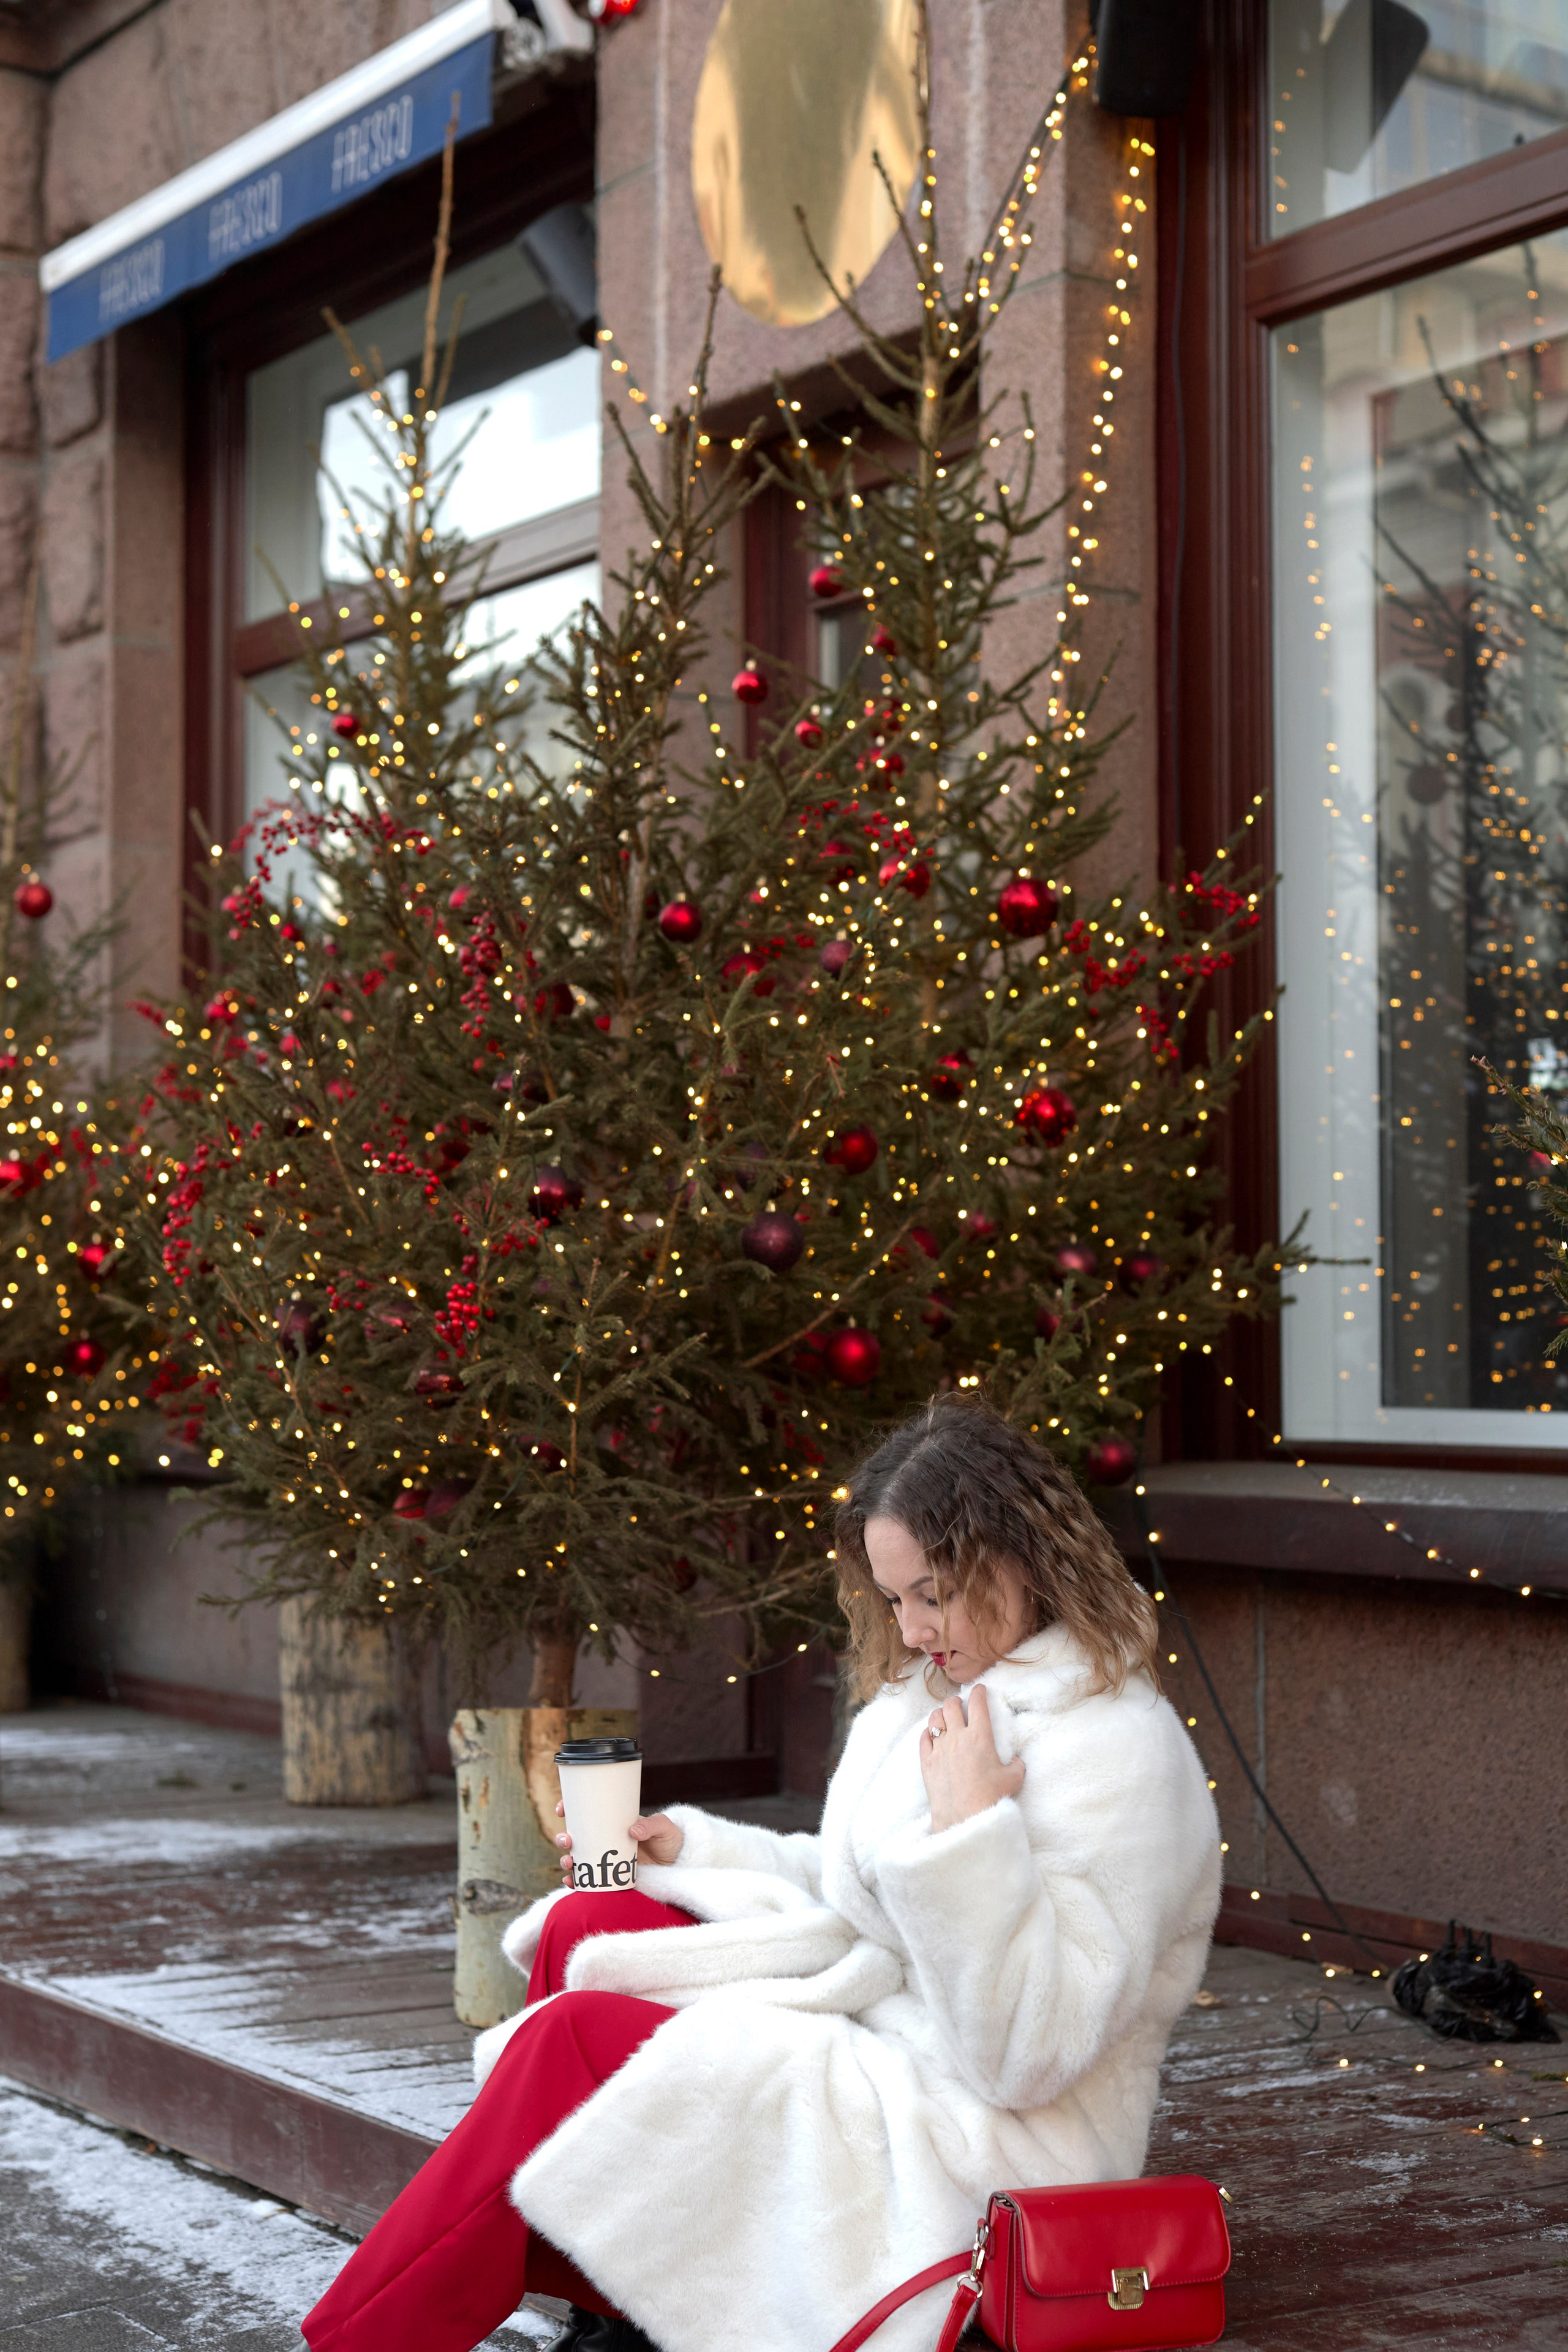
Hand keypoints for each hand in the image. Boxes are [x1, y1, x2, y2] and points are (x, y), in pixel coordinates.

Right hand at [554, 1803, 684, 1884]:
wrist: (677, 1866)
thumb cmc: (670, 1841)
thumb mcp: (664, 1828)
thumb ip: (652, 1825)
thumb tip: (632, 1830)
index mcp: (613, 1824)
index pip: (586, 1813)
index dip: (569, 1809)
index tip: (562, 1808)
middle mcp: (604, 1842)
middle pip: (575, 1838)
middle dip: (563, 1838)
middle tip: (567, 1840)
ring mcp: (605, 1861)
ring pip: (577, 1859)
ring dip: (566, 1860)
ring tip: (569, 1862)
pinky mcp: (608, 1880)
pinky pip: (586, 1881)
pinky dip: (574, 1882)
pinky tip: (571, 1881)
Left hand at [919, 1684, 1024, 1834]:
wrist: (965, 1818)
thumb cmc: (991, 1798)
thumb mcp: (1013, 1779)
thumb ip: (1016, 1765)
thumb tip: (1015, 1761)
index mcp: (980, 1736)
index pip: (978, 1704)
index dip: (978, 1692)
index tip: (979, 1689)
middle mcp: (958, 1737)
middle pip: (951, 1706)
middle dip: (956, 1701)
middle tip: (960, 1704)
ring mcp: (940, 1748)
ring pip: (935, 1718)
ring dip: (940, 1714)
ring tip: (945, 1717)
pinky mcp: (926, 1761)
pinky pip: (923, 1738)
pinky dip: (928, 1732)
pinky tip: (932, 1735)